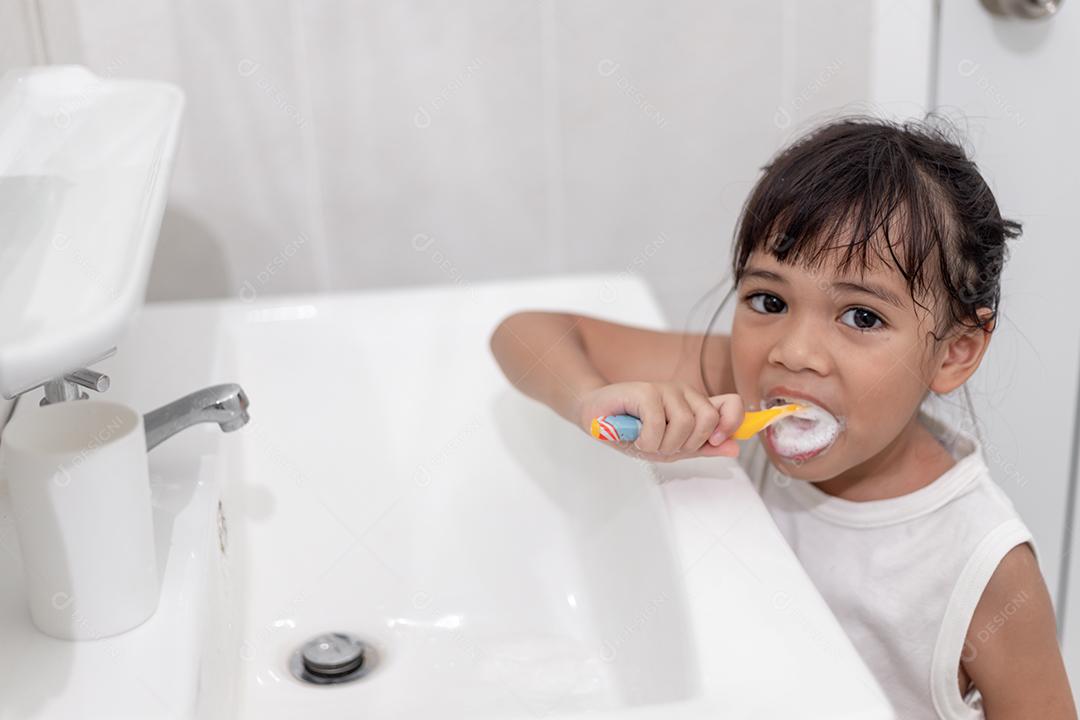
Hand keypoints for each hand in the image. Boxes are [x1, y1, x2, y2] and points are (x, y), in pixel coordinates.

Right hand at [576, 381, 743, 461]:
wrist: (597, 418)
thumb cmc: (633, 432)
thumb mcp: (672, 448)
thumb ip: (703, 447)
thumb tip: (735, 449)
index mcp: (695, 405)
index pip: (731, 404)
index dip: (731, 423)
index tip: (716, 440)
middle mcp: (685, 393)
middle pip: (709, 420)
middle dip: (686, 444)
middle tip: (663, 444)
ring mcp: (665, 389)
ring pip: (685, 424)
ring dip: (663, 444)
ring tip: (647, 440)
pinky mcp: (645, 391)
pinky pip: (659, 424)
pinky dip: (647, 440)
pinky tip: (636, 436)